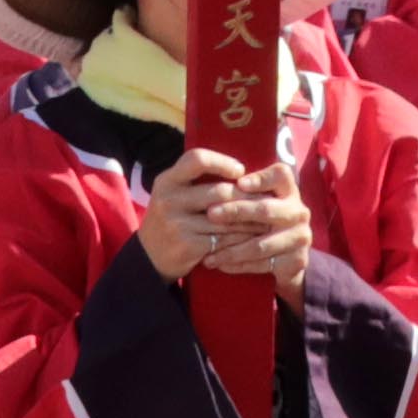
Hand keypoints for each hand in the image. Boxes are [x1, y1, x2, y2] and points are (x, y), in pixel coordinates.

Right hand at [135, 147, 313, 285]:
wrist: (149, 258)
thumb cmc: (171, 219)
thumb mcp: (173, 194)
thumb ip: (195, 181)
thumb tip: (240, 169)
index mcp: (167, 180)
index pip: (196, 159)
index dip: (222, 162)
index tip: (240, 170)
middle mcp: (169, 199)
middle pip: (218, 191)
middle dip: (247, 197)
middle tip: (268, 198)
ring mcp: (177, 223)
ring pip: (226, 218)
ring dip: (250, 220)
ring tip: (267, 219)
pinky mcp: (187, 245)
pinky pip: (223, 239)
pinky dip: (240, 239)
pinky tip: (253, 238)